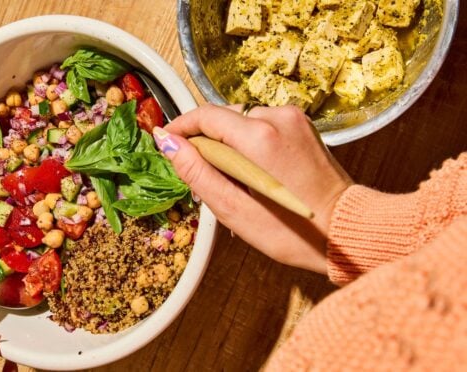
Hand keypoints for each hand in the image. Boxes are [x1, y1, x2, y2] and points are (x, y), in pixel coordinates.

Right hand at [153, 104, 351, 273]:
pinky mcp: (303, 126)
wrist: (346, 230)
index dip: (181, 128)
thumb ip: (197, 172)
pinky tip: (254, 170)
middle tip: (201, 173)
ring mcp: (294, 119)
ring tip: (233, 178)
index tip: (167, 142)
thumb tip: (169, 144)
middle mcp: (278, 118)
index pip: (205, 116)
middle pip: (223, 116)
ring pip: (242, 121)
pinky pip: (263, 125)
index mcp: (259, 138)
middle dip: (205, 139)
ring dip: (229, 142)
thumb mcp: (234, 210)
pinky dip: (250, 142)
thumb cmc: (293, 231)